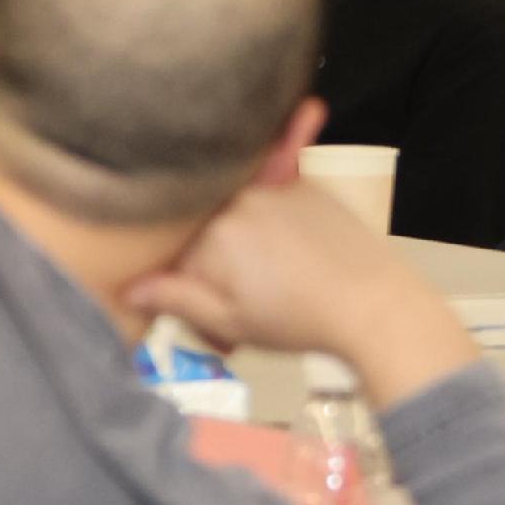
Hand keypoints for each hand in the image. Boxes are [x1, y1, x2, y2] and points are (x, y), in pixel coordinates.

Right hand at [124, 176, 478, 406]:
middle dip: (208, 259)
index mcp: (210, 232)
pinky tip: (281, 232)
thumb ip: (174, 300)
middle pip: (198, 223)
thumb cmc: (301, 319)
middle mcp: (235, 198)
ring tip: (265, 275)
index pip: (168, 246)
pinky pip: (266, 182)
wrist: (377, 307)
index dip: (177, 278)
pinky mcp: (302, 183)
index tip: (197, 302)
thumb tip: (128, 288)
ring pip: (230, 205)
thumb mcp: (229, 322)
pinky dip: (264, 205)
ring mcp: (270, 185)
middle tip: (234, 296)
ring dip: (235, 234)